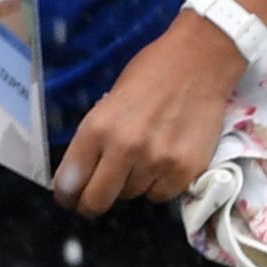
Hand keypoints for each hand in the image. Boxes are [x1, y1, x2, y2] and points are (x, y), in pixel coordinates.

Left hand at [55, 7, 240, 215]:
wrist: (199, 62)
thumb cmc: (149, 74)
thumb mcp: (108, 101)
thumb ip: (96, 137)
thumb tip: (82, 172)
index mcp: (97, 127)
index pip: (71, 179)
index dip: (66, 194)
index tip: (68, 199)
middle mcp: (125, 148)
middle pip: (98, 199)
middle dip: (90, 204)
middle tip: (91, 202)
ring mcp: (158, 162)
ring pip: (132, 196)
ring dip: (130, 186)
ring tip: (138, 162)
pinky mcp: (187, 170)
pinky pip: (162, 195)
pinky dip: (158, 185)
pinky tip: (161, 164)